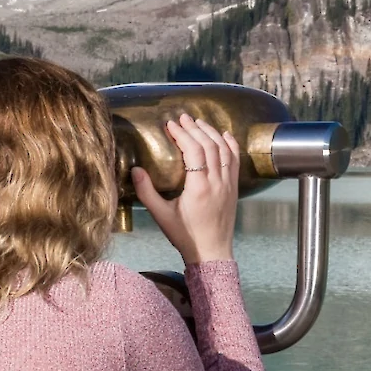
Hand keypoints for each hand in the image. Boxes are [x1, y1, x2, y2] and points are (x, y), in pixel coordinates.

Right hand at [130, 113, 239, 265]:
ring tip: (198, 122)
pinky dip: (231, 145)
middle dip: (195, 128)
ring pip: (224, 150)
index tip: (171, 124)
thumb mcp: (161, 215)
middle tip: (182, 117)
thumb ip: (146, 192)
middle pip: (209, 145)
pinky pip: (235, 161)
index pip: (193, 151)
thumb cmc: (185, 236)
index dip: (182, 134)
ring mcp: (228, 184)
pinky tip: (225, 135)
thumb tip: (135, 170)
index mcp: (199, 187)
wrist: (212, 253)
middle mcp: (217, 182)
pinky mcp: (234, 188)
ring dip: (211, 133)